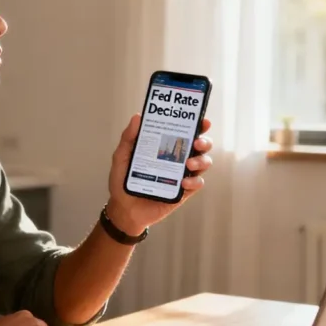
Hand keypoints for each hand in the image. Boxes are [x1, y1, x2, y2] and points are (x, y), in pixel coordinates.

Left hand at [105, 114, 212, 235]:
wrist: (123, 209)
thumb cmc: (122, 181)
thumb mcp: (122, 156)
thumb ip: (128, 138)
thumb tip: (137, 117)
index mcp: (165, 147)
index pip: (184, 132)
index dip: (197, 125)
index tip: (202, 121)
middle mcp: (177, 159)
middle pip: (200, 146)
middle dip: (204, 141)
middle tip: (196, 142)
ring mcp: (182, 175)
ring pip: (203, 163)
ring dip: (201, 160)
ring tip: (189, 163)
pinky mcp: (183, 192)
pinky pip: (197, 184)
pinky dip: (194, 181)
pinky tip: (183, 182)